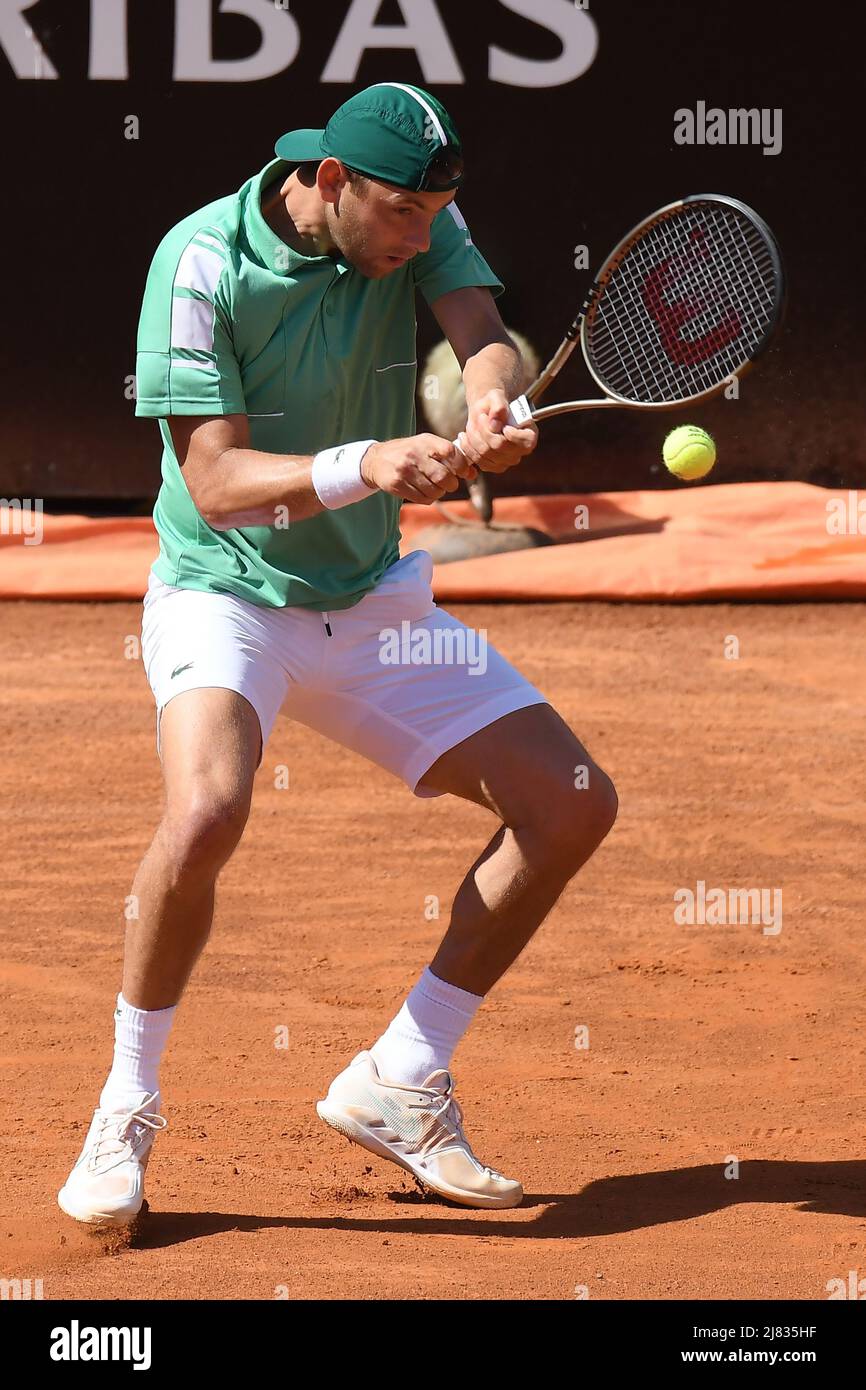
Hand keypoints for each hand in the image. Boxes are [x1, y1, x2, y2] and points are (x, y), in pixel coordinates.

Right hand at [361, 433, 476, 503]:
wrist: (377, 460)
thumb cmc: (410, 453)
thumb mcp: (428, 447)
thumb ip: (451, 457)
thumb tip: (472, 473)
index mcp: (426, 441)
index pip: (451, 452)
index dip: (462, 466)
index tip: (462, 472)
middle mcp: (415, 454)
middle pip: (444, 476)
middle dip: (451, 484)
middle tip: (448, 484)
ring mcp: (404, 470)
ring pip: (434, 491)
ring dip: (439, 493)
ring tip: (434, 487)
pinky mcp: (397, 484)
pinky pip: (422, 499)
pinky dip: (428, 498)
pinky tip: (423, 491)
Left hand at [456, 389, 537, 473]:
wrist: (485, 413)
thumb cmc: (494, 405)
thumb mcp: (497, 398)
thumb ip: (499, 407)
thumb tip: (494, 424)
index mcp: (529, 436)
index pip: (522, 441)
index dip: (509, 433)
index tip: (499, 422)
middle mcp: (520, 452)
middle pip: (498, 446)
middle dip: (484, 430)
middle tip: (480, 416)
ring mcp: (506, 462)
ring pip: (484, 453)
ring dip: (473, 437)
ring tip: (472, 424)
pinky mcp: (491, 466)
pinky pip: (476, 460)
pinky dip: (467, 447)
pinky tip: (465, 436)